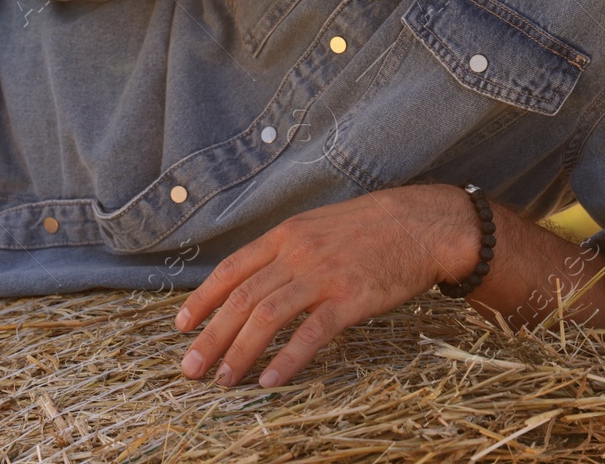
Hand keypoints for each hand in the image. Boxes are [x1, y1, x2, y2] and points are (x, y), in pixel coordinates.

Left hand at [173, 184, 474, 388]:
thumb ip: (286, 251)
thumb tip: (255, 280)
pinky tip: (270, 379)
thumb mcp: (318, 227)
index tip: (182, 325)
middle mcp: (297, 253)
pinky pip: (312, 332)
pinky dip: (287, 358)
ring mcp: (323, 275)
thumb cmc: (370, 229)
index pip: (232, 269)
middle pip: (242, 298)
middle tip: (190, 368)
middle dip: (211, 336)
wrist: (422, 224)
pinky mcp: (351, 298)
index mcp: (285, 235)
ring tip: (223, 380)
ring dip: (240, 351)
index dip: (203, 299)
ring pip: (267, 316)